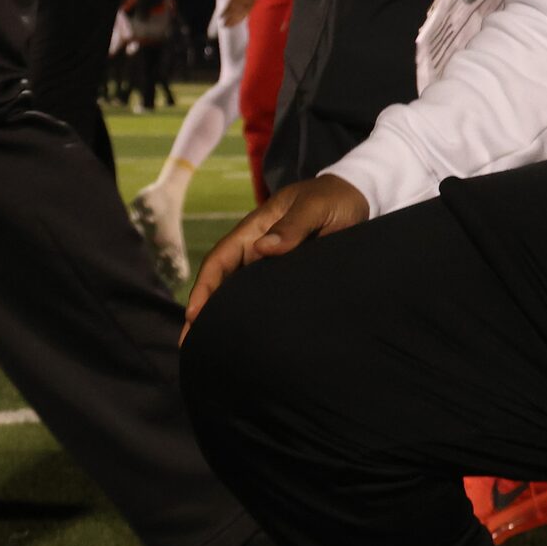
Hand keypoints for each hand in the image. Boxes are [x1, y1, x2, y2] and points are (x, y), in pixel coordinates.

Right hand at [183, 174, 369, 337]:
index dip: (204, 286)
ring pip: (239, 292)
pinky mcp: (287, 275)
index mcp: (255, 229)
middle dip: (204, 309)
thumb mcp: (315, 207)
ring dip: (223, 315)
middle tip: (190, 342)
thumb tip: (262, 249)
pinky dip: (249, 315)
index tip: (194, 313)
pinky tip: (247, 336)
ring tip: (211, 347)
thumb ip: (293, 225)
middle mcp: (257, 248)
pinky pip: (262, 296)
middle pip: (222, 281)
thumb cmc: (333, 199)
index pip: (221, 258)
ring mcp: (270, 263)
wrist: (357, 198)